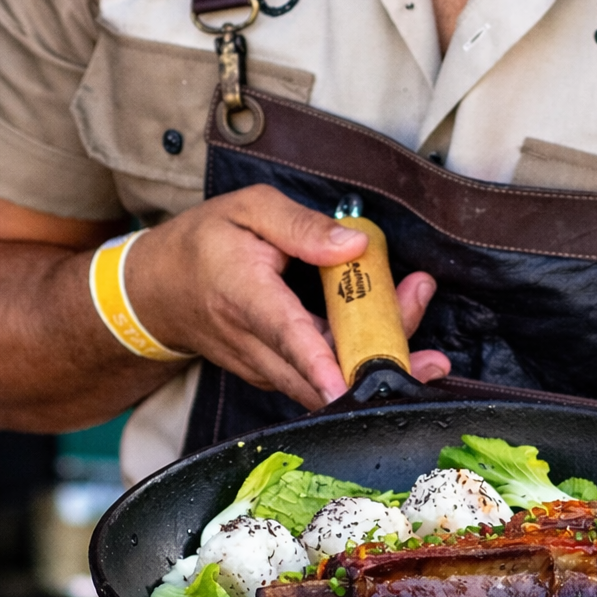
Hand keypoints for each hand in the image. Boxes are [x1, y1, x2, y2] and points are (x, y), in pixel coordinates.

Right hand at [127, 184, 449, 409]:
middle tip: (436, 360)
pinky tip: (393, 335)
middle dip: (379, 370)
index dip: (321, 362)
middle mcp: (255, 344)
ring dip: (378, 367)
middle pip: (321, 374)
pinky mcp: (277, 377)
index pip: (287, 334)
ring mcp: (266, 368)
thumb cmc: (205, 244)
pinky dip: (359, 366)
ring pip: (327, 385)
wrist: (160, 293)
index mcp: (246, 295)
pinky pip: (322, 381)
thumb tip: (356, 246)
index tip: (347, 386)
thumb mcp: (248, 210)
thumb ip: (301, 225)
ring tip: (427, 340)